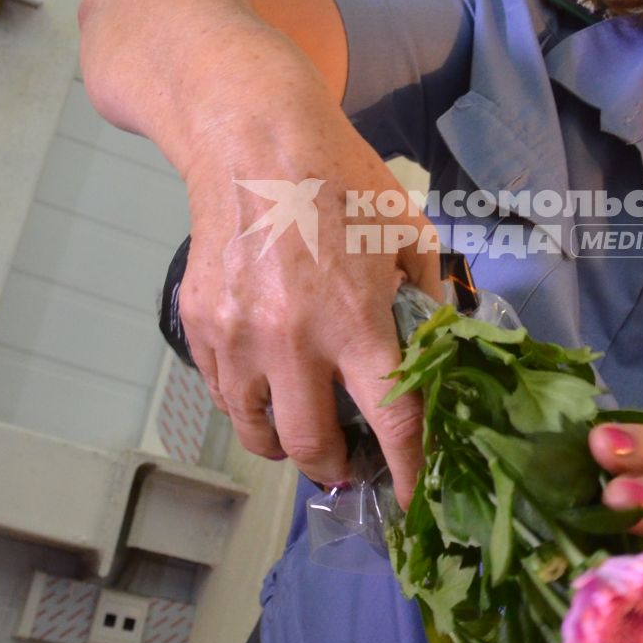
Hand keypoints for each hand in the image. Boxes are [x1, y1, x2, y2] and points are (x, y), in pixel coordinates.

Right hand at [178, 94, 440, 504]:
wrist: (252, 140)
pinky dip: (248, 404)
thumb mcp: (408, 232)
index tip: (415, 501)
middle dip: (336, 468)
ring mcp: (238, 338)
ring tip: (304, 430)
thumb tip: (441, 350)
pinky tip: (269, 383)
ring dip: (285, 445)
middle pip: (312, 447)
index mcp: (355, 320)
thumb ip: (429, 297)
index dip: (409, 472)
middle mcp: (291, 340)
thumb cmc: (340, 181)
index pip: (391, 422)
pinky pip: (224, 395)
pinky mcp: (201, 326)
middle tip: (348, 463)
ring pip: (257, 433)